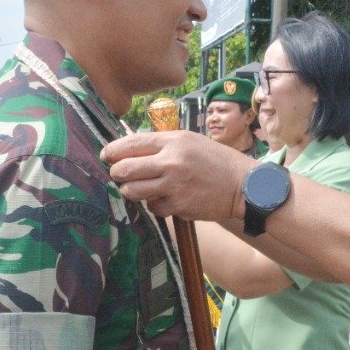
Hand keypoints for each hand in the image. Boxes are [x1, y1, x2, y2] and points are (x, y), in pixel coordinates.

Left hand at [102, 131, 252, 220]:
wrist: (243, 185)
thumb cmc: (215, 161)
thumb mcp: (190, 141)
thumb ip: (162, 144)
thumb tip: (131, 147)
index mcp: (173, 141)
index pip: (132, 144)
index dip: (112, 150)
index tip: (106, 155)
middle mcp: (171, 162)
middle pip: (125, 169)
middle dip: (116, 173)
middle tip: (117, 174)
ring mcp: (174, 185)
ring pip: (133, 190)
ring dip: (130, 190)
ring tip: (137, 188)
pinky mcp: (178, 206)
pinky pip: (152, 207)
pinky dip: (153, 204)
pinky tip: (163, 199)